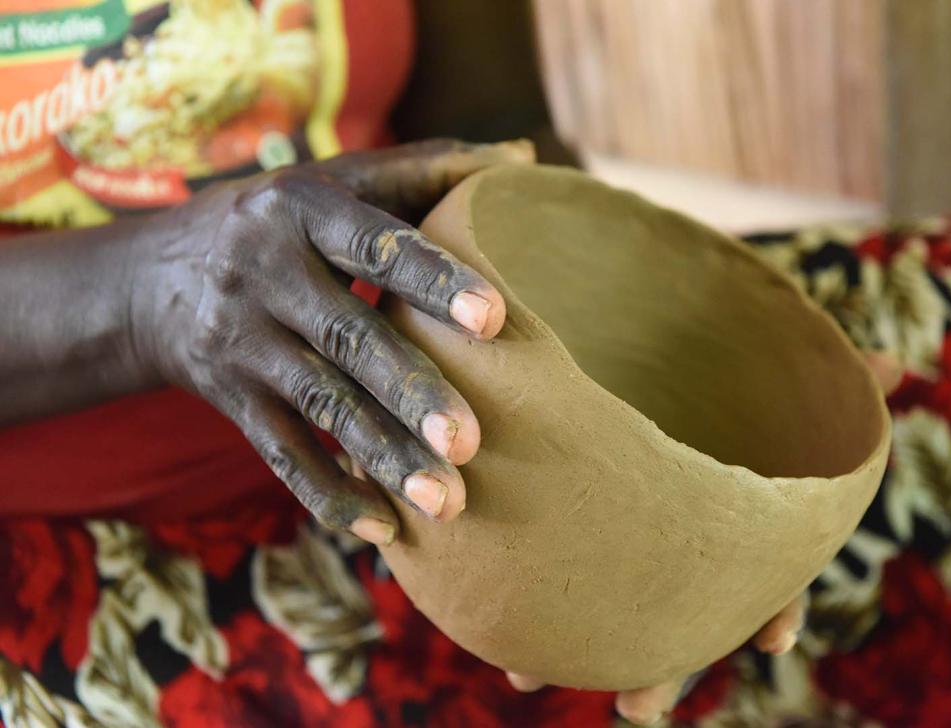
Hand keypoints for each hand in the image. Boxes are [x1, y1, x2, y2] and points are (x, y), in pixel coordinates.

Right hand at [128, 139, 533, 543]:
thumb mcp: (333, 182)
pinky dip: (328, 493)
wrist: (151, 278)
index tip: (493, 319)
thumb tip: (524, 157)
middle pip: (348, 337)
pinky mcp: (230, 398)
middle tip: (471, 443)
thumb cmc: (278, 222)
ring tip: (446, 502)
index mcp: (301, 210)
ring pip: (318, 405)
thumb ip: (425, 170)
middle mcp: (264, 272)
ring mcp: (241, 341)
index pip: (373, 245)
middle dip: (411, 393)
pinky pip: (279, 453)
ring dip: (381, 457)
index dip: (432, 279)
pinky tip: (382, 529)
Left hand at [507, 351, 903, 724]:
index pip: (766, 579)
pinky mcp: (576, 526)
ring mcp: (630, 542)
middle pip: (676, 620)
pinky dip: (523, 616)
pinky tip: (498, 641)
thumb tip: (897, 365)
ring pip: (605, 615)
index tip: (773, 637)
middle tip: (639, 705)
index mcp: (735, 522)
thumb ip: (830, 377)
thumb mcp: (770, 371)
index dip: (771, 611)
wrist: (643, 355)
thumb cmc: (722, 377)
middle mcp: (683, 545)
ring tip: (527, 677)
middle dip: (662, 667)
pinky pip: (550, 582)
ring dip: (570, 650)